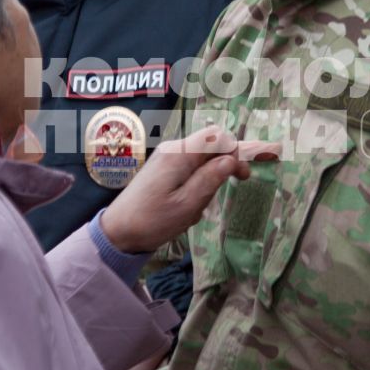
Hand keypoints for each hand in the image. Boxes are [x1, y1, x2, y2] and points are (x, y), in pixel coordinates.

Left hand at [99, 125, 278, 253]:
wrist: (117, 233)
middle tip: (246, 178)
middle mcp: (173, 151)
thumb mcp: (187, 204)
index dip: (240, 149)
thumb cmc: (152, 220)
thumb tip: (232, 160)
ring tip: (199, 209)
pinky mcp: (162, 172)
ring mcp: (166, 160)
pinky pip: (190, 171)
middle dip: (230, 161)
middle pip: (212, 144)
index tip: (252, 171)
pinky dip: (198, 186)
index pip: (217, 137)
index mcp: (179, 154)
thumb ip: (211, 179)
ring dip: (211, 179)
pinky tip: (189, 211)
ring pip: (202, 160)